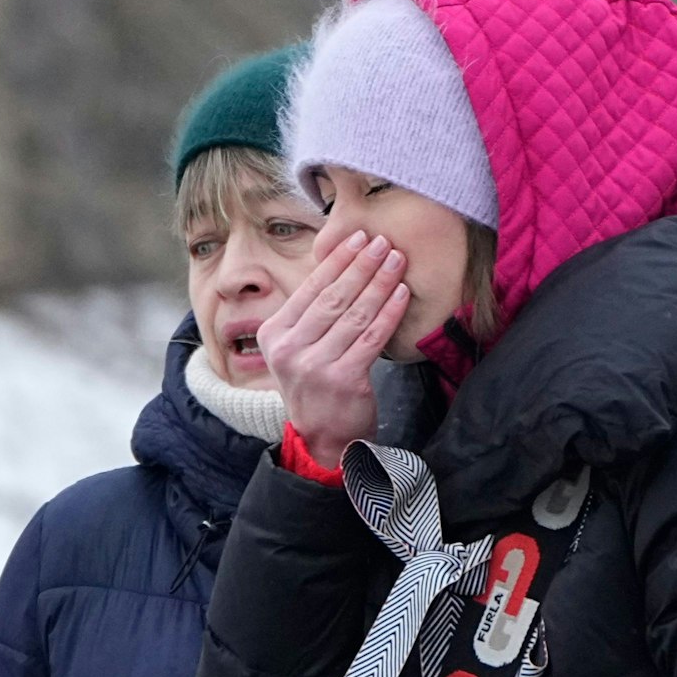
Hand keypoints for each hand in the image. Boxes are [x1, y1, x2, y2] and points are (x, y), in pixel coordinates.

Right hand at [258, 231, 409, 465]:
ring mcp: (315, 366)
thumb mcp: (299, 349)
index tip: (358, 238)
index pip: (310, 289)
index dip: (337, 261)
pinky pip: (372, 337)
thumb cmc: (317, 386)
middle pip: (332, 298)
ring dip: (379, 283)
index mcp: (274, 336)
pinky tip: (401, 293)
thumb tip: (340, 265)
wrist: (324, 438)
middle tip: (383, 242)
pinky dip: (389, 312)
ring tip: (396, 261)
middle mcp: (290, 350)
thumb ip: (311, 315)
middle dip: (361, 265)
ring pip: (354, 315)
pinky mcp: (343, 380)